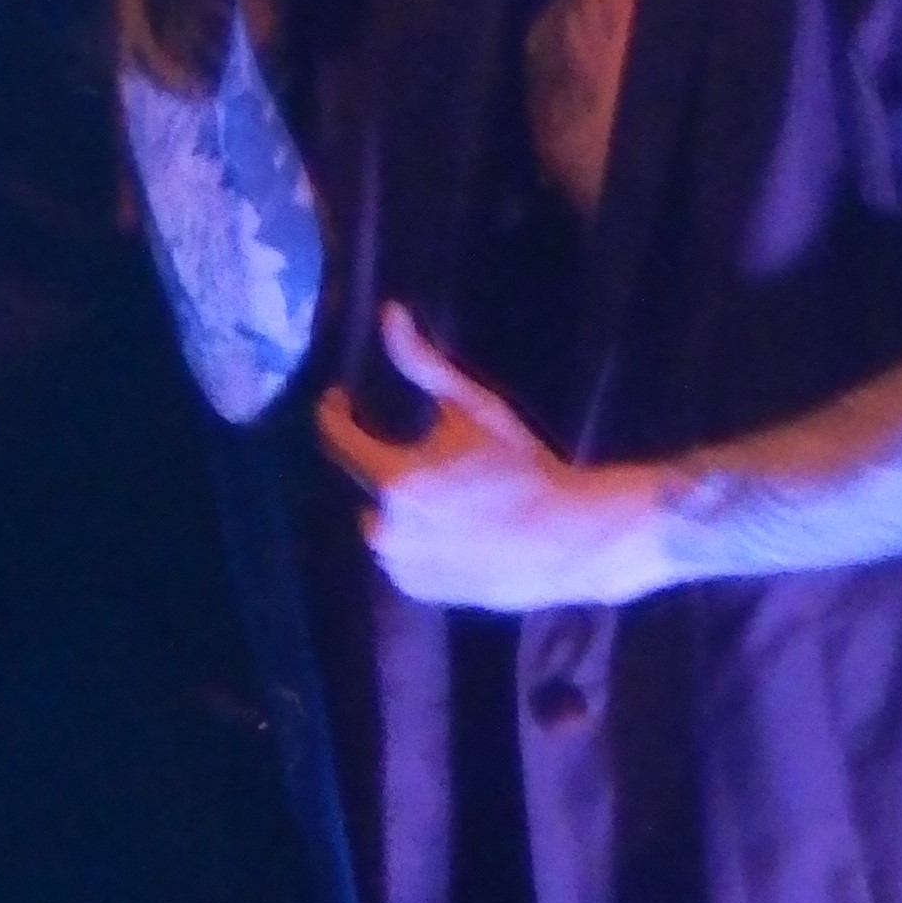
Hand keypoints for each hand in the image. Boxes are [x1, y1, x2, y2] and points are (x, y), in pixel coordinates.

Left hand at [315, 307, 672, 610]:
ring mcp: (399, 565)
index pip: (337, 439)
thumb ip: (422, 363)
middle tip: (443, 458)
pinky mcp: (415, 589)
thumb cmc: (522, 468)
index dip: (335, 412)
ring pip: (384, 517)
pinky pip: (401, 552)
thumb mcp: (474, 408)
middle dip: (394, 463)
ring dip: (405, 502)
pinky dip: (418, 536)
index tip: (339, 397)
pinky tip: (461, 528)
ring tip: (458, 496)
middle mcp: (386, 529)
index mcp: (395, 481)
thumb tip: (388, 313)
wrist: (567, 540)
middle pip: (370, 480)